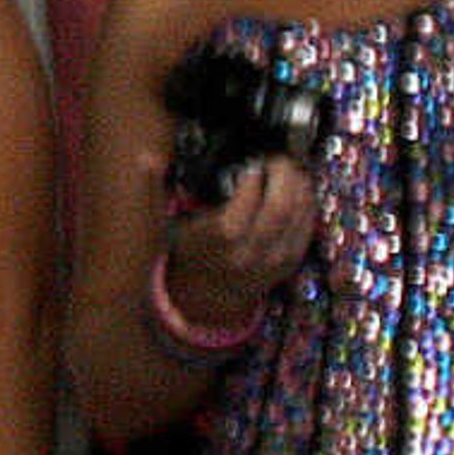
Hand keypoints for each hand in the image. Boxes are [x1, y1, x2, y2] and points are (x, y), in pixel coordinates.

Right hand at [161, 152, 317, 337]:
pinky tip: (300, 189)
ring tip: (290, 168)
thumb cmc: (188, 252)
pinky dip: (308, 203)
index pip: (246, 202)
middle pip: (280, 207)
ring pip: (299, 215)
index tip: (251, 164)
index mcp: (218, 240)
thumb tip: (146, 159)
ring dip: (299, 185)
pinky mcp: (291, 261)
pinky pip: (308, 227)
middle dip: (283, 175)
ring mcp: (274, 259)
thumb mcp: (166, 223)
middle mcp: (250, 252)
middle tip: (277, 159)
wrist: (208, 296)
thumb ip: (154, 190)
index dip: (254, 177)